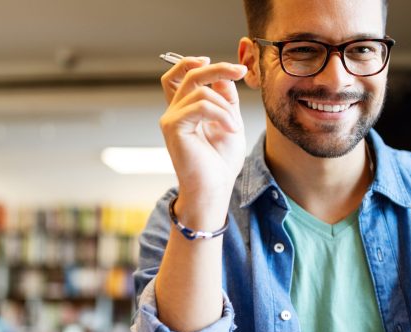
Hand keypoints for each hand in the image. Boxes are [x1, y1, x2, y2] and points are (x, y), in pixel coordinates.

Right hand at [159, 57, 248, 227]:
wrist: (214, 189)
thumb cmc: (221, 163)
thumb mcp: (230, 122)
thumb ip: (226, 99)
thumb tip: (224, 77)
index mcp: (185, 110)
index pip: (180, 76)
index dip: (196, 63)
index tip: (226, 67)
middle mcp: (174, 112)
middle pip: (188, 74)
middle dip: (217, 68)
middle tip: (240, 71)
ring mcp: (171, 119)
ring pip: (200, 91)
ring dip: (225, 107)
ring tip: (234, 127)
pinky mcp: (173, 127)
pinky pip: (200, 106)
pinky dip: (221, 114)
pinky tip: (230, 129)